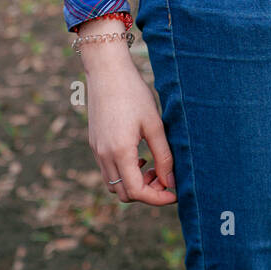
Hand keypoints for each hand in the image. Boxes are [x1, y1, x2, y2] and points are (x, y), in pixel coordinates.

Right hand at [85, 60, 176, 204]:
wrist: (107, 71)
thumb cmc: (133, 93)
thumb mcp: (154, 124)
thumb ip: (163, 155)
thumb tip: (171, 182)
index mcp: (119, 151)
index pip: (137, 192)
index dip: (157, 198)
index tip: (175, 192)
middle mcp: (104, 155)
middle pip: (124, 193)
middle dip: (147, 192)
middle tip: (166, 177)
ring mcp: (97, 150)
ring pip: (114, 184)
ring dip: (134, 183)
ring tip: (153, 166)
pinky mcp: (95, 143)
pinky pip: (108, 171)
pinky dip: (125, 173)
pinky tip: (140, 157)